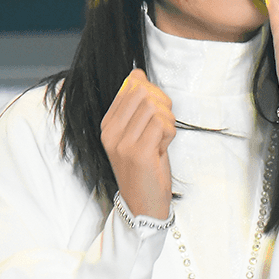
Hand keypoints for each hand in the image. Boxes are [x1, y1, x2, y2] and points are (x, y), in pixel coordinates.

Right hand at [100, 68, 175, 220]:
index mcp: (108, 125)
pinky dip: (170, 134)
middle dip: (162, 105)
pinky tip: (163, 149)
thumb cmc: (145, 169)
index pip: (131, 86)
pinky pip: (162, 125)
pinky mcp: (139, 153)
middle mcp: (111, 132)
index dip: (153, 95)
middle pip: (144, 93)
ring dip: (168, 122)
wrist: (143, 206)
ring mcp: (123, 143)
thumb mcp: (137, 134)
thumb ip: (137, 105)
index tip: (156, 116)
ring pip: (155, 108)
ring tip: (162, 140)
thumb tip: (137, 73)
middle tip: (164, 126)